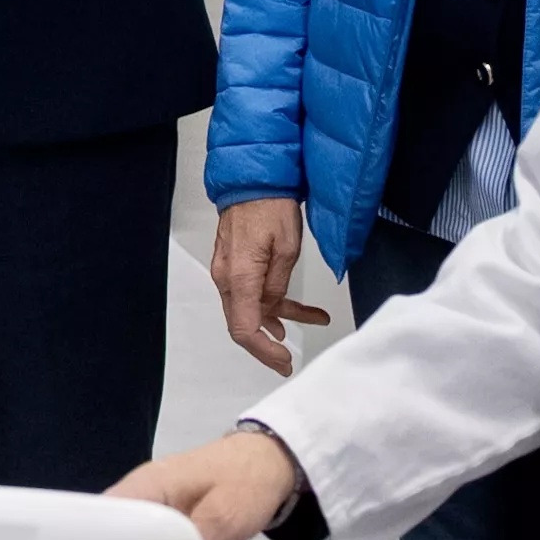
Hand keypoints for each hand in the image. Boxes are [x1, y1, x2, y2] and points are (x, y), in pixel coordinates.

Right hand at [109, 426, 307, 539]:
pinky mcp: (159, 517)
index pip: (98, 517)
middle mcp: (137, 493)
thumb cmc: (247, 482)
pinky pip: (138, 538)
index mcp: (145, 486)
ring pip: (119, 537)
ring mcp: (147, 504)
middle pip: (102, 529)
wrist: (270, 463)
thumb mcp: (224, 517)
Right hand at [211, 198, 331, 374]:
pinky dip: (272, 302)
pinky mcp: (234, 264)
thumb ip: (278, 285)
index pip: (244, 328)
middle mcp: (227, 277)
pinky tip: (293, 308)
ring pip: (251, 308)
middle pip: (244, 324)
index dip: (263, 351)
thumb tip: (273, 307)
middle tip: (288, 359)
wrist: (254, 179)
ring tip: (312, 319)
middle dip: (268, 344)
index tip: (283, 360)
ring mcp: (228, 271)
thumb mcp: (288, 248)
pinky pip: (250, 292)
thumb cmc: (270, 205)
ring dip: (278, 318)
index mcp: (239, 276)